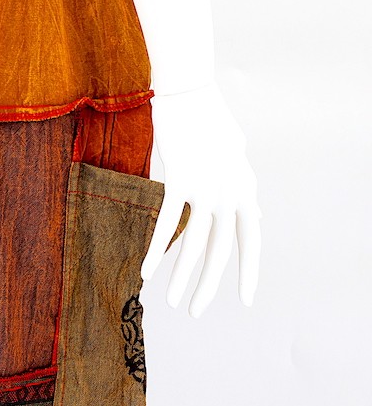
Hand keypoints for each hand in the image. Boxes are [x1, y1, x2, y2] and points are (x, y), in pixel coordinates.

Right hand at [141, 81, 261, 315]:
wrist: (190, 92)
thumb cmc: (210, 124)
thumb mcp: (238, 159)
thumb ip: (247, 191)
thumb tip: (258, 213)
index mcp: (246, 190)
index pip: (252, 241)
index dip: (250, 273)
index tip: (246, 300)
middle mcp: (231, 193)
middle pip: (221, 251)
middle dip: (209, 286)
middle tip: (196, 313)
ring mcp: (207, 188)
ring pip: (194, 245)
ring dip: (182, 278)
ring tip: (172, 303)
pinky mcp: (180, 180)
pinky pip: (166, 225)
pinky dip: (155, 251)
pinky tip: (146, 273)